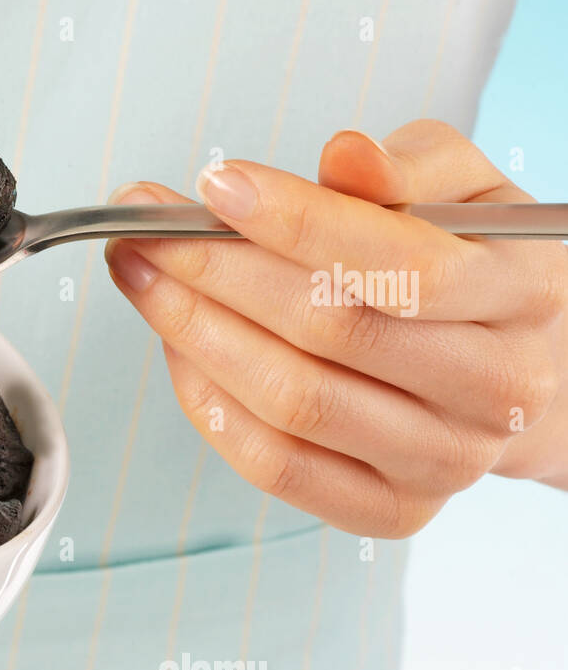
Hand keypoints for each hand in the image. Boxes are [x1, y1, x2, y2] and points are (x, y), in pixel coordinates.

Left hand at [105, 120, 567, 535]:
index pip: (400, 263)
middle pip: (329, 333)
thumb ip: (410, 167)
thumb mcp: (468, 194)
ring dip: (195, 335)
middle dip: (215, 274)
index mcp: (523, 294)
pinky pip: (276, 466)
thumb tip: (345, 157)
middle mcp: (493, 391)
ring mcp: (442, 462)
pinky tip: (177, 348)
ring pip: (292, 402)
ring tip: (144, 279)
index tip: (215, 185)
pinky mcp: (391, 511)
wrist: (525, 376)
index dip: (297, 222)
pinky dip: (211, 405)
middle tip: (143, 232)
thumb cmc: (478, 269)